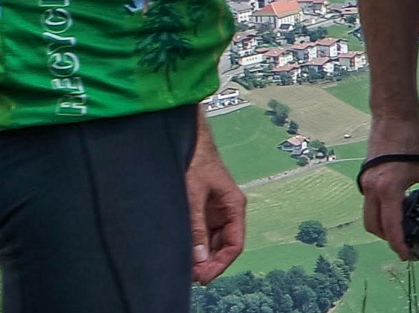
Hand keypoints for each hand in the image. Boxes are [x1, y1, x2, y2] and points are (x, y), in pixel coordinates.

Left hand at [187, 118, 246, 284]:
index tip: (204, 277)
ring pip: (212, 243)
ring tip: (186, 268)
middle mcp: (227, 211)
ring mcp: (214, 212)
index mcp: (234, 206)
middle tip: (191, 277)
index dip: (221, 263)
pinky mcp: (202, 210)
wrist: (186, 140)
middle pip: (224, 246)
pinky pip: (202, 234)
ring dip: (202, 257)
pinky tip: (184, 254)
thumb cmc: (196, 161)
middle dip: (210, 263)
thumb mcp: (194, 196)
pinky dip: (195, 247)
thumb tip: (199, 258)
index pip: (234, 244)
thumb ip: (196, 227)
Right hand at [361, 116, 418, 260]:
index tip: (407, 255)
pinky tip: (397, 207)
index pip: (391, 226)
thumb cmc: (411, 139)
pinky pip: (369, 202)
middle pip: (374, 225)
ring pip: (369, 215)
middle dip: (387, 238)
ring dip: (382, 225)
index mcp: (388, 189)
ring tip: (401, 227)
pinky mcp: (366, 176)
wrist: (393, 117)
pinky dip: (380, 210)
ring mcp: (367, 183)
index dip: (399, 244)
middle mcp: (372, 189)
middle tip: (405, 244)